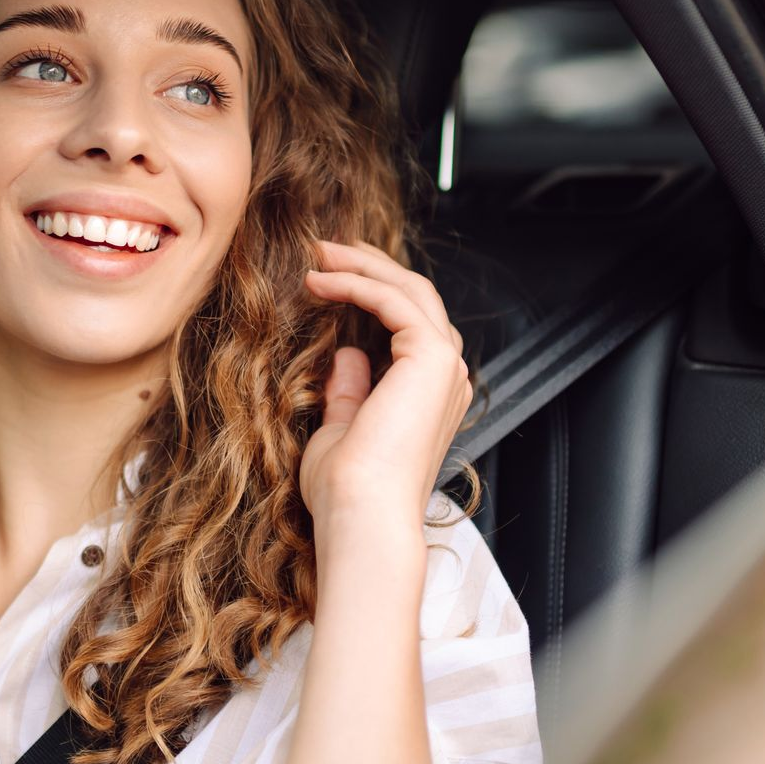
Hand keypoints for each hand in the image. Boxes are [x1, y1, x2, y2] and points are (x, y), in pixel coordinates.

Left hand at [299, 239, 471, 530]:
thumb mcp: (341, 430)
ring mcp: (444, 366)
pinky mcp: (430, 356)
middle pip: (415, 297)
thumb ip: (350, 392)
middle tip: (325, 249)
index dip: (371, 292)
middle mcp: (445, 378)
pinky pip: (394, 299)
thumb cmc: (348, 491)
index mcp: (430, 396)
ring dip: (362, 265)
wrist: (361, 514)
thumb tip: (348, 356)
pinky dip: (357, 283)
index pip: (408, 324)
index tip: (327, 276)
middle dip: (369, 266)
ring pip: (409, 289)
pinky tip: (321, 280)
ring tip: (318, 253)